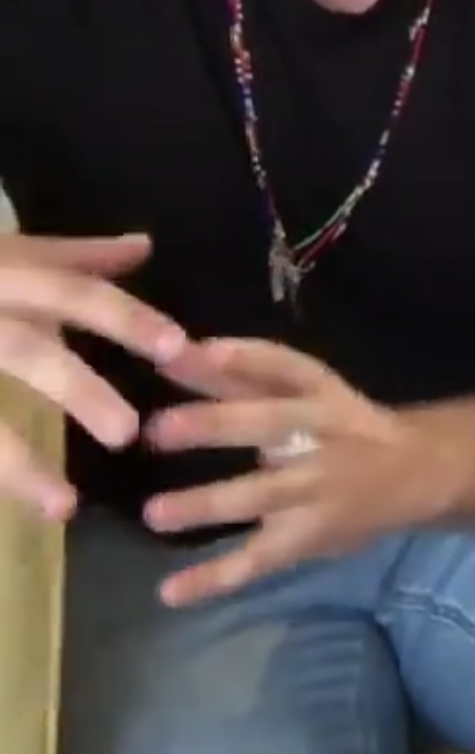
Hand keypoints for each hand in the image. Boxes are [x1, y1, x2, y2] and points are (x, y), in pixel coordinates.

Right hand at [0, 232, 184, 517]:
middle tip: (128, 432)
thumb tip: (141, 247)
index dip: (125, 318)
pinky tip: (27, 506)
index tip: (178, 348)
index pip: (69, 291)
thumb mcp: (1, 252)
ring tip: (64, 506)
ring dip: (18, 463)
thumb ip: (68, 255)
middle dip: (77, 390)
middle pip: (25, 350)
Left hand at [144, 337, 421, 604]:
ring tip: (153, 514)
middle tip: (157, 430)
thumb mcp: (302, 390)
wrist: (414, 473)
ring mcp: (316, 492)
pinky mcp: (306, 539)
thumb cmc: (339, 423)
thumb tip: (171, 353)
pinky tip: (169, 592)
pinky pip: (259, 560)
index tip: (195, 350)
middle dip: (215, 426)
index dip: (244, 357)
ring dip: (208, 504)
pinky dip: (215, 577)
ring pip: (261, 496)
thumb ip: (238, 374)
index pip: (285, 367)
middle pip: (270, 426)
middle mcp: (322, 437)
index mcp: (320, 393)